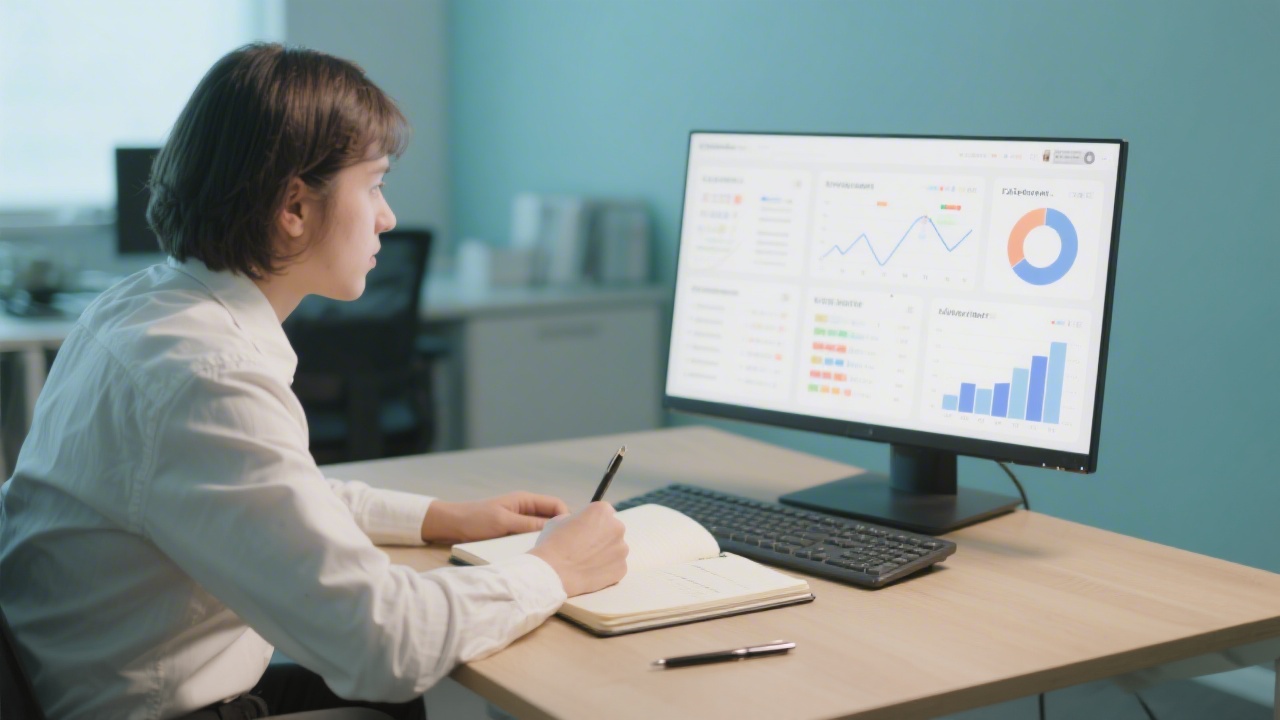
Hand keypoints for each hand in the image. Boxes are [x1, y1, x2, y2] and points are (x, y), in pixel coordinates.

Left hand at [420, 492, 569, 543]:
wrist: (450, 525)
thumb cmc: (475, 520)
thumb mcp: (504, 522)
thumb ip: (529, 524)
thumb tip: (555, 528)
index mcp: (525, 500)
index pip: (556, 505)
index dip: (565, 518)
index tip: (567, 535)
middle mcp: (525, 509)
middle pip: (551, 518)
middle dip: (557, 530)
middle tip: (561, 548)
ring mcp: (518, 521)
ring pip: (541, 530)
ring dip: (544, 539)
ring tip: (549, 554)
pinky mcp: (511, 533)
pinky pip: (529, 538)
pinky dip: (533, 544)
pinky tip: (534, 555)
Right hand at [529, 502, 627, 596]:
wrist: (554, 573)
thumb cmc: (553, 544)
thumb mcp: (559, 520)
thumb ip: (576, 519)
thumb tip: (580, 525)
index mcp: (602, 511)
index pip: (603, 513)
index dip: (592, 522)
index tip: (584, 530)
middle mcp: (617, 527)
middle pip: (612, 530)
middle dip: (601, 537)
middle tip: (584, 547)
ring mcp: (621, 549)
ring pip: (615, 549)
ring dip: (605, 553)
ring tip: (586, 562)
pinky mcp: (622, 569)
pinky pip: (615, 567)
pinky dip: (606, 569)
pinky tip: (590, 572)